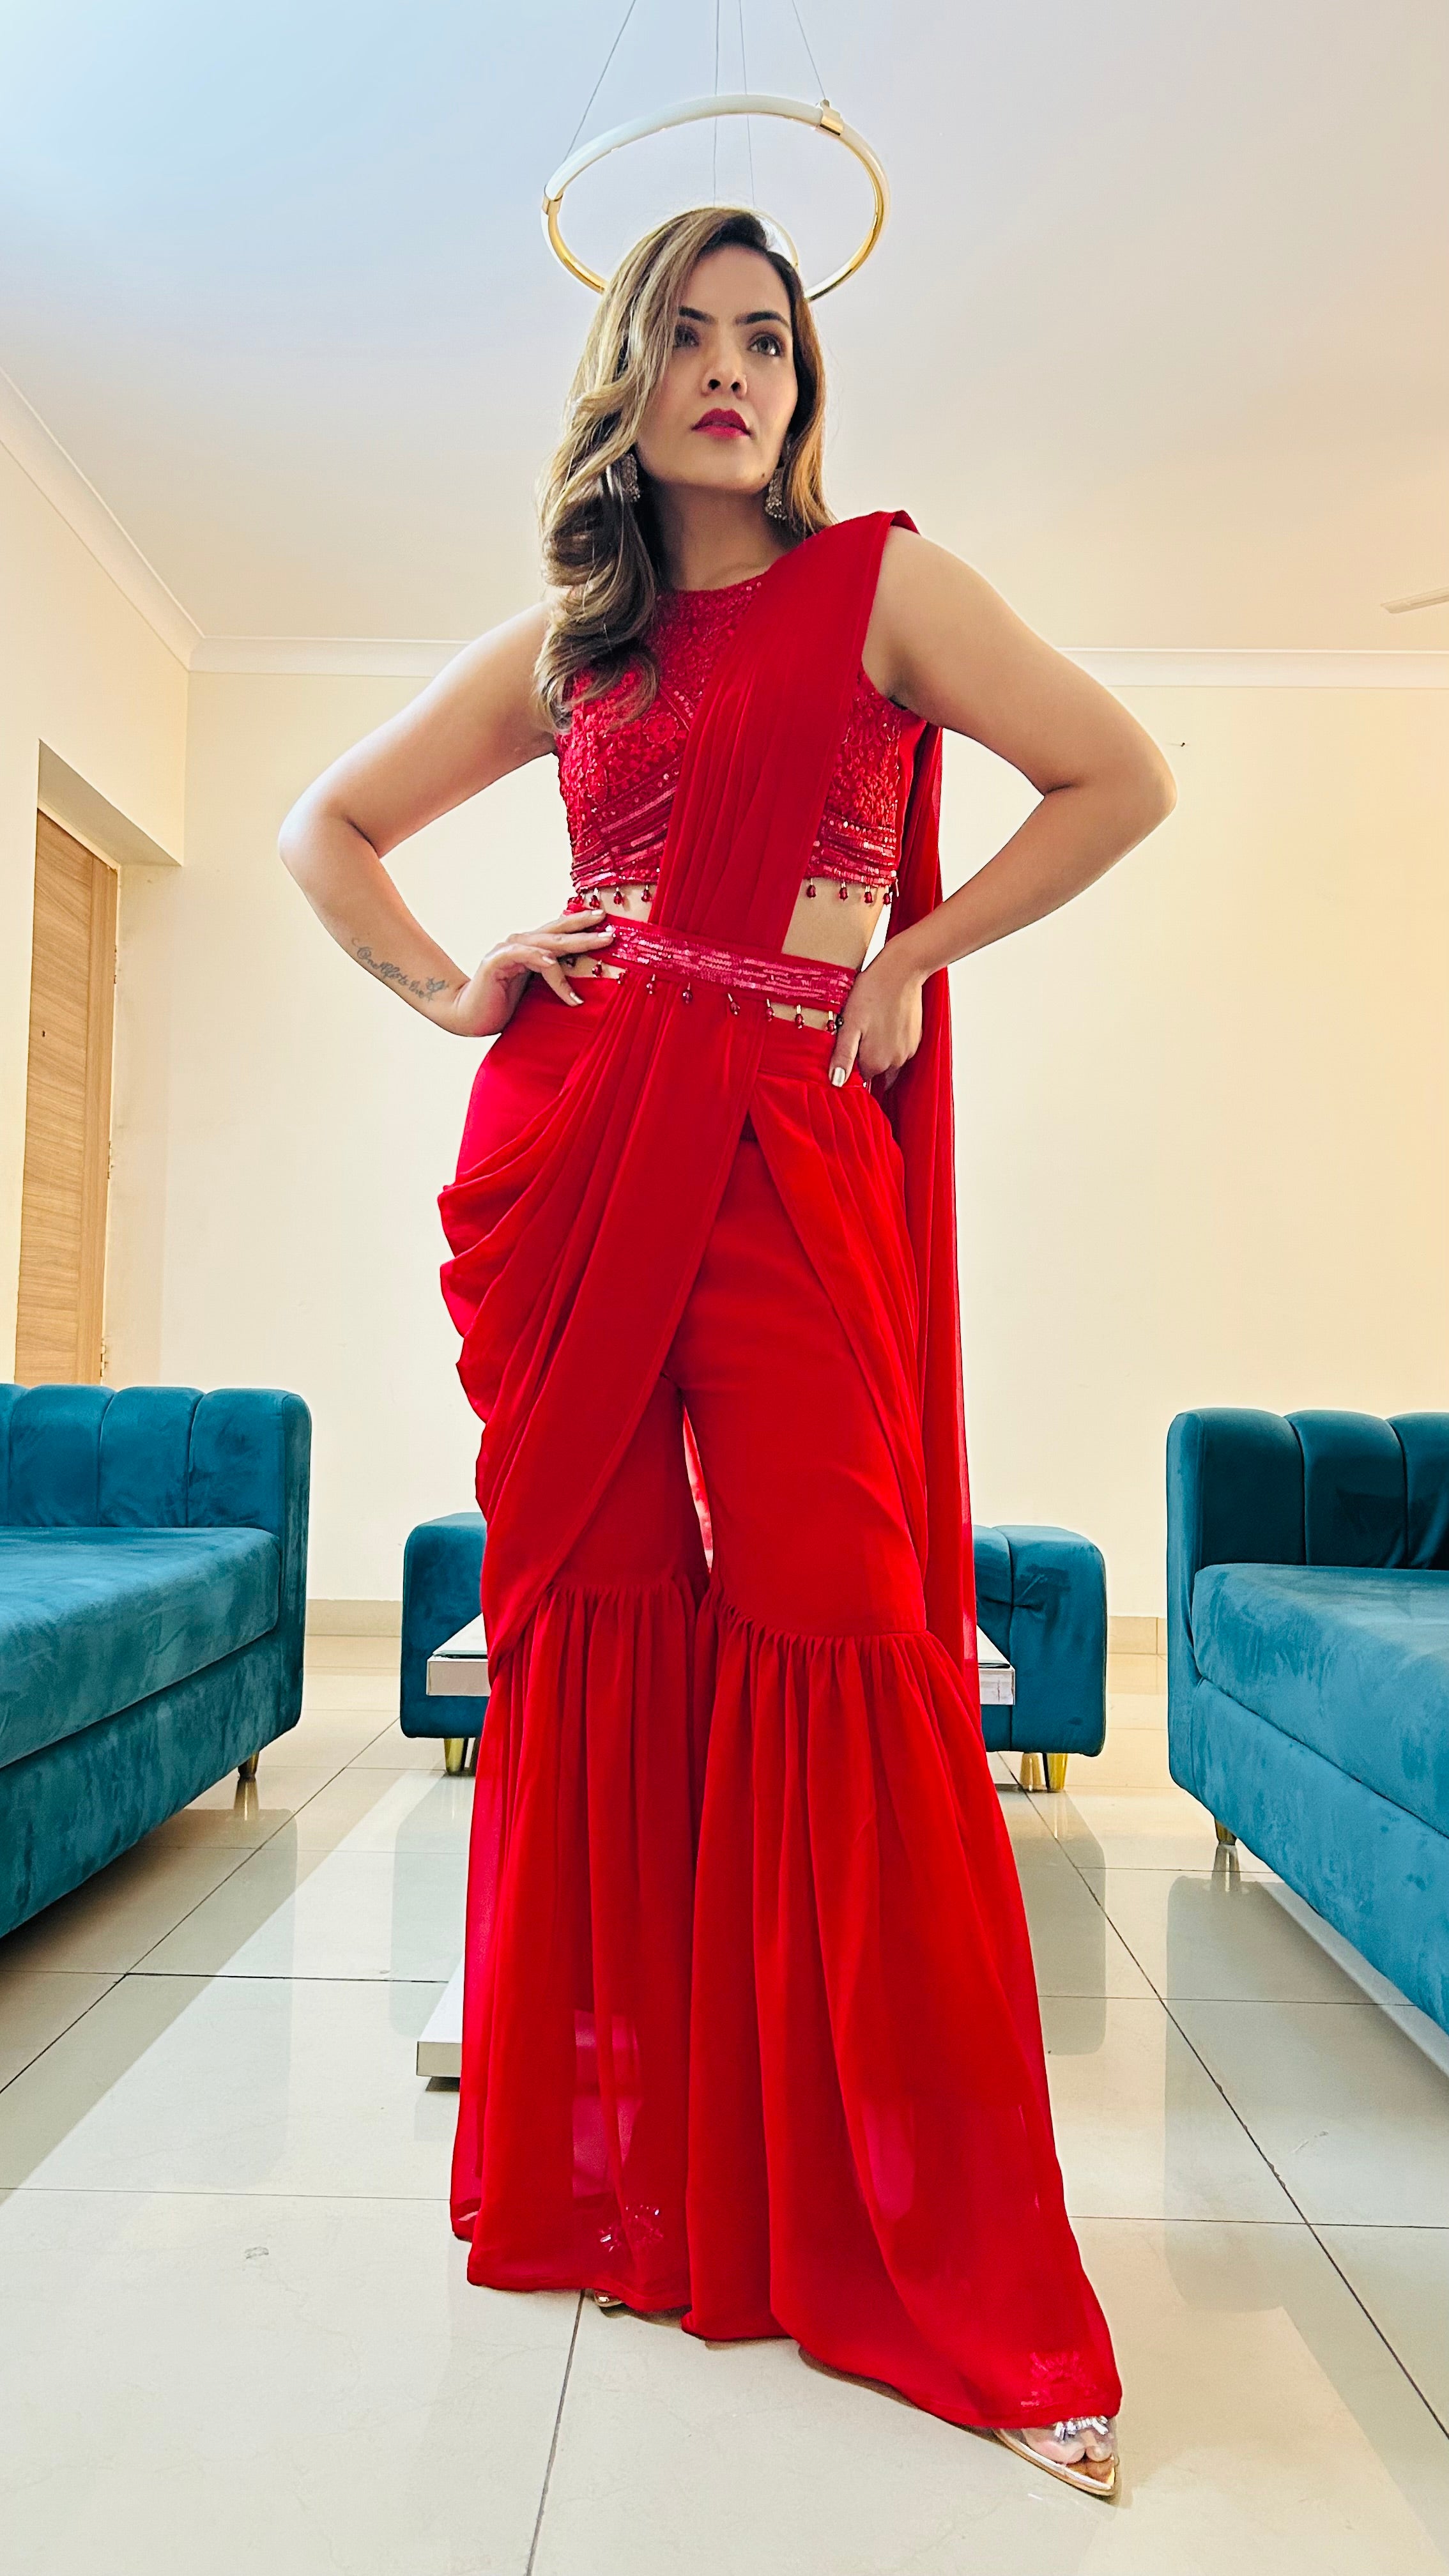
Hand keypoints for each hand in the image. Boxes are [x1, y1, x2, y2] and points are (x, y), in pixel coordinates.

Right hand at [431, 906, 614, 1036]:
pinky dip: (541, 959)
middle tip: (611, 926)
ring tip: (600, 943)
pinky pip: (524, 955)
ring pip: (547, 941)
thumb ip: (553, 978)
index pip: (559, 932)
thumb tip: (586, 981)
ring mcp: (507, 950)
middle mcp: (519, 943)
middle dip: (586, 927)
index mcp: (529, 947)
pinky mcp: (496, 962)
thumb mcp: (535, 989)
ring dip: (575, 942)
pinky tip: (554, 961)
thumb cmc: (503, 1004)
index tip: (606, 923)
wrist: (471, 1016)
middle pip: (558, 931)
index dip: (581, 925)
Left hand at [826, 942, 924, 1090]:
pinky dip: (890, 1040)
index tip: (845, 1045)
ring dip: (878, 1049)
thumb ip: (844, 1056)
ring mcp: (909, 1050)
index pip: (858, 1078)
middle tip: (857, 1031)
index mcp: (876, 1062)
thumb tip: (837, 1082)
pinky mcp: (916, 1038)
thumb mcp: (849, 1024)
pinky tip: (883, 1021)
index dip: (848, 1064)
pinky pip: (899, 1048)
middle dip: (864, 1058)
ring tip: (870, 1025)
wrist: (902, 969)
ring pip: (887, 1060)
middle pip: (874, 1070)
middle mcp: (895, 1062)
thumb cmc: (872, 992)